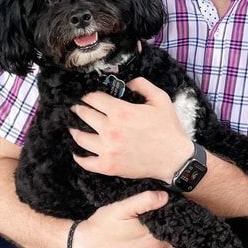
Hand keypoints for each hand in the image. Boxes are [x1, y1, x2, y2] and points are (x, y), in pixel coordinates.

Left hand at [70, 77, 192, 180]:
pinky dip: (78, 156)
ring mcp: (107, 149)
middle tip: (75, 107)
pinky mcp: (108, 166)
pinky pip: (85, 161)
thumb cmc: (168, 129)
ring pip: (80, 137)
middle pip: (83, 114)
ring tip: (73, 127)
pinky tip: (77, 152)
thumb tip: (127, 81)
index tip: (84, 95)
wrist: (175, 159)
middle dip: (78, 108)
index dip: (87, 94)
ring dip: (74, 130)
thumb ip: (142, 85)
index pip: (93, 98)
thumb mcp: (161, 99)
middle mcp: (110, 129)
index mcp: (121, 111)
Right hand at [70, 191, 186, 247]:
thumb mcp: (121, 208)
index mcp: (152, 238)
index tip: (185, 215)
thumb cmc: (102, 225)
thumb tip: (165, 197)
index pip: (178, 230)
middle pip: (180, 244)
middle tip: (184, 225)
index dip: (183, 222)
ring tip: (182, 237)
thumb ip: (144, 200)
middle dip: (184, 234)